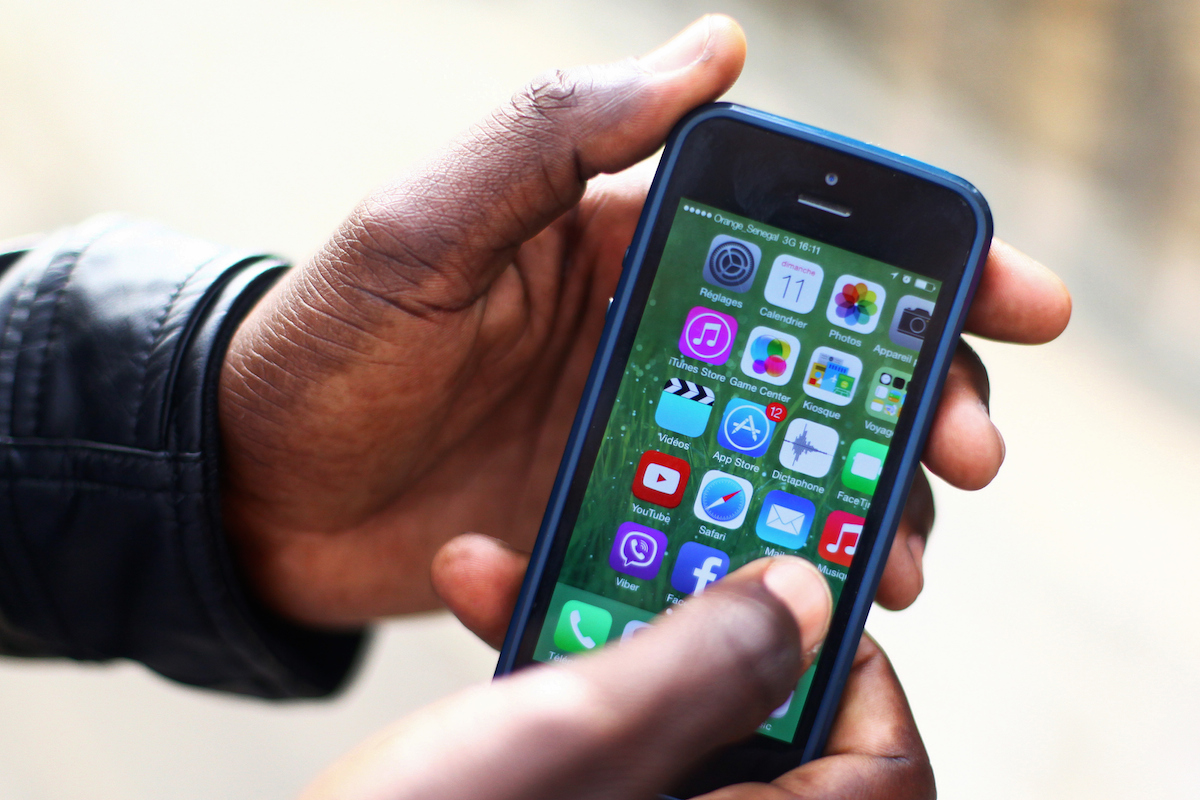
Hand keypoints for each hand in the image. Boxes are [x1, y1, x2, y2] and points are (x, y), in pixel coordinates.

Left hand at [218, 15, 1070, 626]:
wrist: (249, 488)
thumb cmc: (324, 341)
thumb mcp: (430, 222)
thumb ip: (562, 131)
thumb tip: (720, 48)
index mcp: (630, 257)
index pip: (806, 251)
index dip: (922, 271)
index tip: (1015, 303)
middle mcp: (659, 350)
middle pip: (830, 369)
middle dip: (925, 400)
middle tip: (971, 451)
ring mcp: (644, 448)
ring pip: (794, 467)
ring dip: (868, 501)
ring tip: (901, 549)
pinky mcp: (614, 530)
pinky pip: (717, 550)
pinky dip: (772, 569)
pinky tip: (804, 591)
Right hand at [301, 556, 932, 799]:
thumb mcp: (579, 735)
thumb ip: (712, 660)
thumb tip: (808, 598)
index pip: (887, 767)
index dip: (847, 665)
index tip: (781, 592)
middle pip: (766, 732)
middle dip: (688, 629)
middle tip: (635, 564)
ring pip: (670, 733)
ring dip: (601, 645)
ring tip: (524, 583)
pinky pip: (607, 760)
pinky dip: (560, 695)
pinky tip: (497, 633)